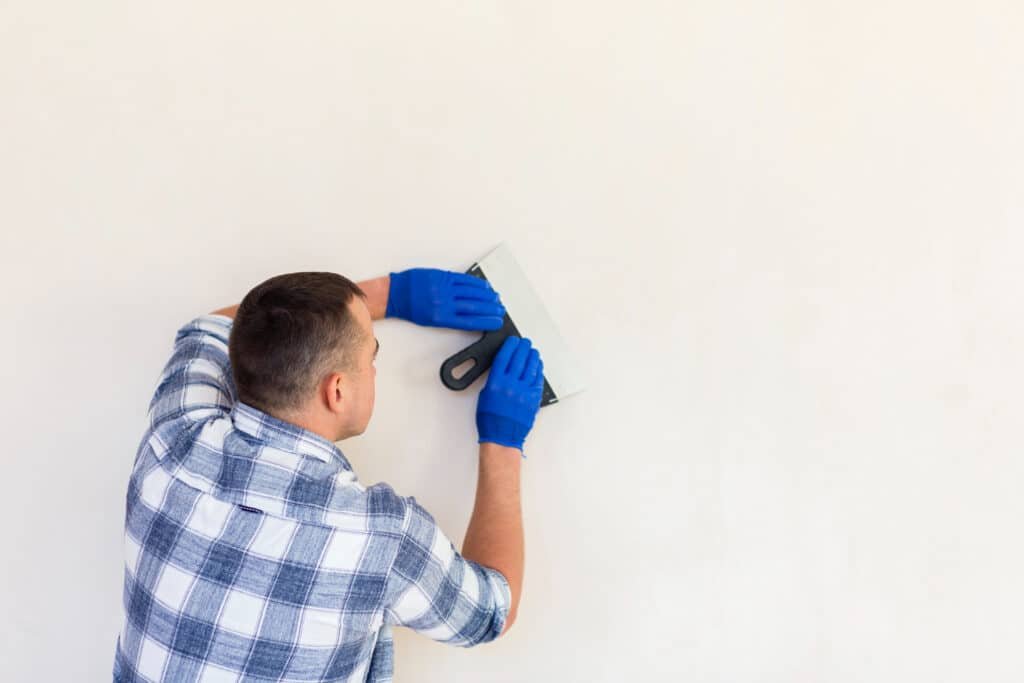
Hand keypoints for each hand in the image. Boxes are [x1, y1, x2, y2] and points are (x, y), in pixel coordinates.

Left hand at [386, 268, 506, 330]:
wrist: (397, 293)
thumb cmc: (412, 308)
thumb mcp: (431, 320)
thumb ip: (451, 317)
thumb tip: (470, 315)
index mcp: (442, 318)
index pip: (471, 321)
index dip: (487, 321)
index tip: (497, 322)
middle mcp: (445, 304)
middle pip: (475, 307)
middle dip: (491, 309)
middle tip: (500, 309)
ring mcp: (445, 289)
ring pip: (472, 293)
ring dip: (487, 296)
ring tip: (496, 298)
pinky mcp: (443, 276)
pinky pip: (464, 280)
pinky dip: (477, 283)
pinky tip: (485, 286)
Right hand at [476, 336, 543, 451]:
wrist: (502, 436)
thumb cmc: (490, 419)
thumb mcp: (485, 395)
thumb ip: (494, 380)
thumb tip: (504, 368)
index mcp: (496, 383)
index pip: (504, 357)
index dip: (510, 346)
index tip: (513, 341)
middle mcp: (511, 385)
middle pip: (519, 359)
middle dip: (523, 347)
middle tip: (525, 342)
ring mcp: (524, 391)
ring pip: (531, 367)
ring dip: (532, 356)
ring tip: (532, 351)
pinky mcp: (533, 398)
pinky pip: (537, 379)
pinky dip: (538, 370)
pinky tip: (537, 365)